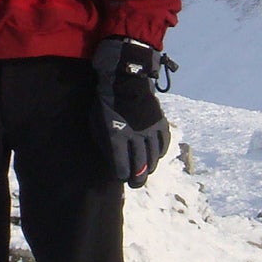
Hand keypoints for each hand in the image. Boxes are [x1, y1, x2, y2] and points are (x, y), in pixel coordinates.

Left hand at [91, 37, 173, 188]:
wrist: (125, 78)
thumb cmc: (106, 101)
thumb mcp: (97, 122)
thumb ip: (105, 141)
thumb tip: (111, 157)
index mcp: (118, 137)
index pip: (123, 166)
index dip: (123, 174)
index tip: (121, 176)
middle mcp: (136, 137)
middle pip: (141, 167)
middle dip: (138, 178)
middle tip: (135, 183)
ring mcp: (150, 130)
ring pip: (154, 158)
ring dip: (150, 167)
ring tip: (146, 170)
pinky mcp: (160, 122)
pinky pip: (164, 143)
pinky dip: (160, 151)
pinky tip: (156, 154)